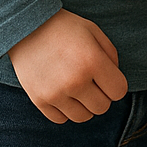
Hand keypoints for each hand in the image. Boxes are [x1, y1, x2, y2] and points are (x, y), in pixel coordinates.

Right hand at [7, 9, 127, 123]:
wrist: (28, 28)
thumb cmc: (65, 27)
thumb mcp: (94, 31)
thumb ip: (111, 55)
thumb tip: (115, 78)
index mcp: (92, 61)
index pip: (118, 91)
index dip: (117, 85)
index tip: (109, 78)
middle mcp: (75, 81)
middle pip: (102, 107)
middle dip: (102, 95)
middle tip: (94, 82)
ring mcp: (56, 94)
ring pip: (83, 117)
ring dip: (85, 105)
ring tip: (79, 88)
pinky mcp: (39, 101)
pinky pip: (61, 119)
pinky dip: (66, 110)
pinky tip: (64, 93)